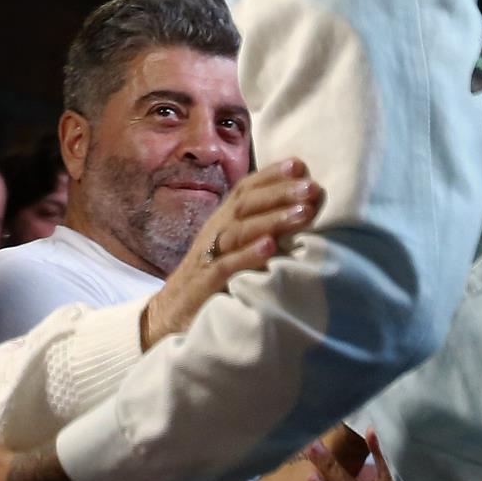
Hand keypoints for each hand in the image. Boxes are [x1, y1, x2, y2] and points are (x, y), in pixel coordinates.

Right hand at [141, 159, 322, 346]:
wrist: (168, 316)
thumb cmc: (210, 279)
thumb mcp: (233, 248)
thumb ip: (259, 228)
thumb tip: (302, 209)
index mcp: (222, 221)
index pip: (245, 189)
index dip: (271, 175)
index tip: (300, 165)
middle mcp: (215, 232)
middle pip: (246, 205)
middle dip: (280, 193)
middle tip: (313, 187)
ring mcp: (208, 257)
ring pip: (239, 231)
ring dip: (273, 220)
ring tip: (304, 213)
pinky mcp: (204, 284)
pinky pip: (225, 265)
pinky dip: (248, 255)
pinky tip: (271, 247)